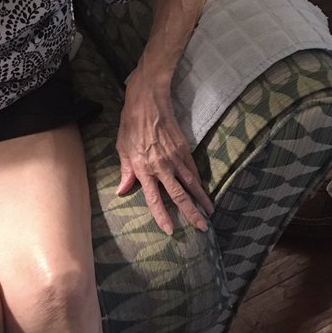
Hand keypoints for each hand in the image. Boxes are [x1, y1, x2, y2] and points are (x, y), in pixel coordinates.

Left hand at [116, 77, 212, 235]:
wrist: (148, 102)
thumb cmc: (130, 125)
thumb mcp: (122, 149)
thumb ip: (126, 172)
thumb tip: (122, 191)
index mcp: (143, 169)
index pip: (154, 199)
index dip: (162, 216)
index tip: (171, 230)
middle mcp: (161, 166)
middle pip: (179, 195)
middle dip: (191, 213)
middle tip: (201, 227)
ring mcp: (175, 158)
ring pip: (191, 184)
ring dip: (201, 199)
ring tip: (210, 212)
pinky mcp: (184, 149)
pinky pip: (193, 170)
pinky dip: (200, 182)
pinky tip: (203, 191)